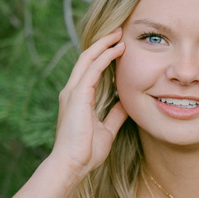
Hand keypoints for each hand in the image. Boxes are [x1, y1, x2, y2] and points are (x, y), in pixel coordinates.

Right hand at [52, 28, 127, 178]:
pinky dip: (104, 57)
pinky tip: (116, 50)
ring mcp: (73, 92)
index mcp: (78, 99)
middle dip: (102, 44)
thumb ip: (115, 115)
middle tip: (118, 32)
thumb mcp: (106, 130)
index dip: (102, 56)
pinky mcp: (77, 95)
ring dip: (104, 45)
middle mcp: (72, 91)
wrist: (71, 165)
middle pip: (86, 59)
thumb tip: (126, 104)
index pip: (89, 70)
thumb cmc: (86, 153)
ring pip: (88, 59)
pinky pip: (92, 70)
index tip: (118, 47)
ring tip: (119, 34)